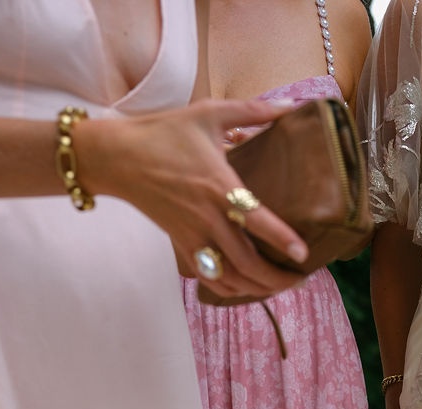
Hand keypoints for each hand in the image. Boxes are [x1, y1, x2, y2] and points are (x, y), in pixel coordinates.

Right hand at [78, 97, 308, 300]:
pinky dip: (231, 290)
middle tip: (300, 278)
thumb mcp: (208, 114)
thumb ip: (251, 111)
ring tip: (279, 286)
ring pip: (230, 279)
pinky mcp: (182, 246)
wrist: (118, 158)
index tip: (303, 253)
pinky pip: (210, 278)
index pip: (256, 220)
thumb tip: (288, 105)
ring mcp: (193, 238)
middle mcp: (207, 219)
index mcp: (218, 187)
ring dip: (257, 289)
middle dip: (277, 279)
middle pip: (247, 263)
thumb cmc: (163, 133)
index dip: (282, 240)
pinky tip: (248, 288)